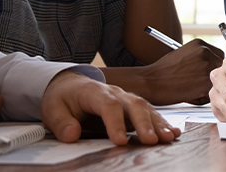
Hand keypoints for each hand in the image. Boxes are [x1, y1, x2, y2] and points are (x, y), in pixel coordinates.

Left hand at [41, 70, 180, 144]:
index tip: (120, 141)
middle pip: (133, 104)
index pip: (108, 105)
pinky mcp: (133, 106)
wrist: (70, 85)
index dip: (115, 123)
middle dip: (144, 123)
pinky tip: (173, 133)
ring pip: (146, 107)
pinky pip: (150, 112)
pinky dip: (162, 122)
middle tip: (151, 141)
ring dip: (158, 123)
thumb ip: (61, 122)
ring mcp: (126, 97)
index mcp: (94, 91)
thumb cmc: (63, 98)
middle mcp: (115, 92)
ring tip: (168, 138)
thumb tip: (71, 134)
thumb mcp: (52, 109)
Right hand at [140, 39, 224, 104]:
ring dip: (207, 87)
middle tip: (197, 84)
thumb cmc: (163, 72)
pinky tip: (188, 95)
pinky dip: (202, 97)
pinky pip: (212, 92)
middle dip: (212, 77)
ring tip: (190, 89)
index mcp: (200, 44)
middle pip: (221, 67)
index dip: (212, 67)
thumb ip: (199, 58)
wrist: (150, 82)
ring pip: (217, 80)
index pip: (218, 55)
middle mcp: (206, 52)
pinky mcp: (205, 81)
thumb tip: (213, 66)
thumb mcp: (183, 55)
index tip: (203, 74)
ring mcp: (207, 66)